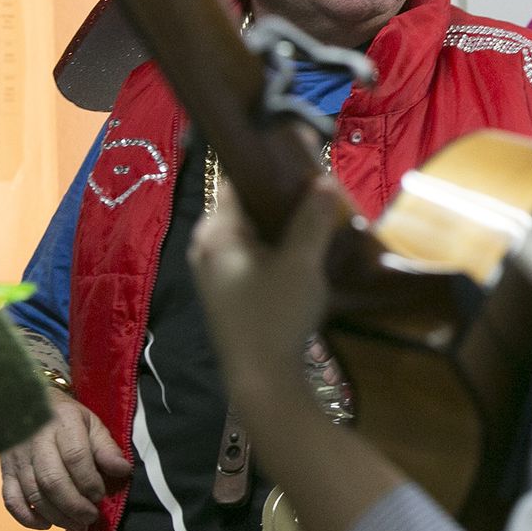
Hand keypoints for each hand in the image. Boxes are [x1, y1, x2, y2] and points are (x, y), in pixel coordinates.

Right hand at [0, 387, 132, 528]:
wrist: (30, 405)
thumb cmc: (67, 419)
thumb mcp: (92, 424)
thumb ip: (106, 448)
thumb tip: (123, 470)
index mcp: (63, 423)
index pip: (75, 457)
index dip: (89, 481)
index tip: (100, 495)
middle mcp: (36, 441)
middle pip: (52, 480)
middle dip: (74, 505)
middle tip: (90, 517)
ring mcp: (17, 458)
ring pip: (33, 494)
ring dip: (56, 515)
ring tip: (76, 523)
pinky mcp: (5, 472)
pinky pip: (12, 500)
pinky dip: (28, 518)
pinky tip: (46, 524)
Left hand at [187, 175, 342, 378]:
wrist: (262, 381)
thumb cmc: (275, 315)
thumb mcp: (301, 263)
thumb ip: (312, 219)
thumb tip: (324, 180)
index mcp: (216, 232)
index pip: (238, 177)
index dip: (270, 161)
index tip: (302, 149)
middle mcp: (207, 246)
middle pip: (246, 204)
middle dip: (282, 193)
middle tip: (319, 184)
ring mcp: (215, 272)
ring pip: (252, 230)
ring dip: (282, 222)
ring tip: (319, 212)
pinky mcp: (228, 293)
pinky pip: (253, 253)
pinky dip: (277, 245)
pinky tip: (306, 248)